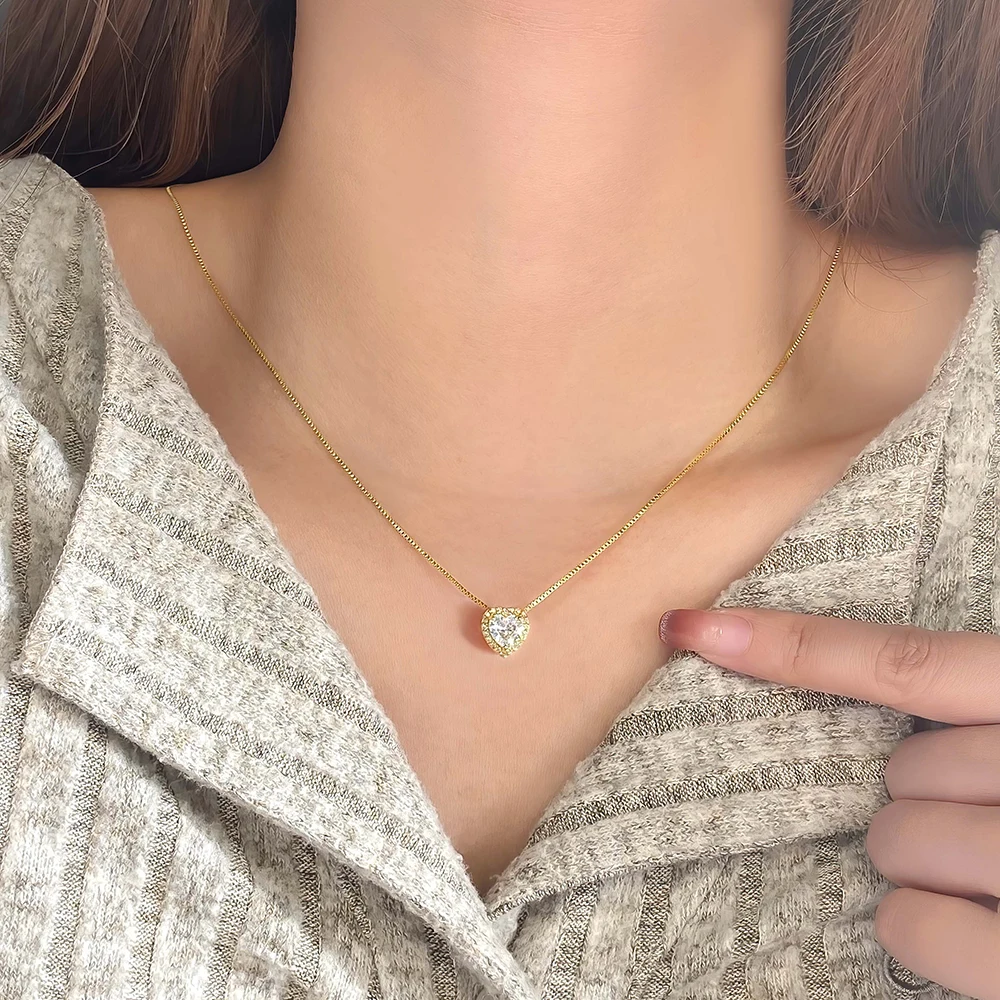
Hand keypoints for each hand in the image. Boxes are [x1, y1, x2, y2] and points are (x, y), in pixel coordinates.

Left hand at [659, 607, 999, 999]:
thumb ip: (982, 711)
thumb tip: (896, 727)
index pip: (906, 665)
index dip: (788, 645)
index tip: (689, 628)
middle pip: (902, 770)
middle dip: (927, 795)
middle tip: (994, 816)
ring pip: (895, 842)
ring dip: (925, 862)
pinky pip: (909, 927)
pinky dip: (923, 933)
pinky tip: (984, 934)